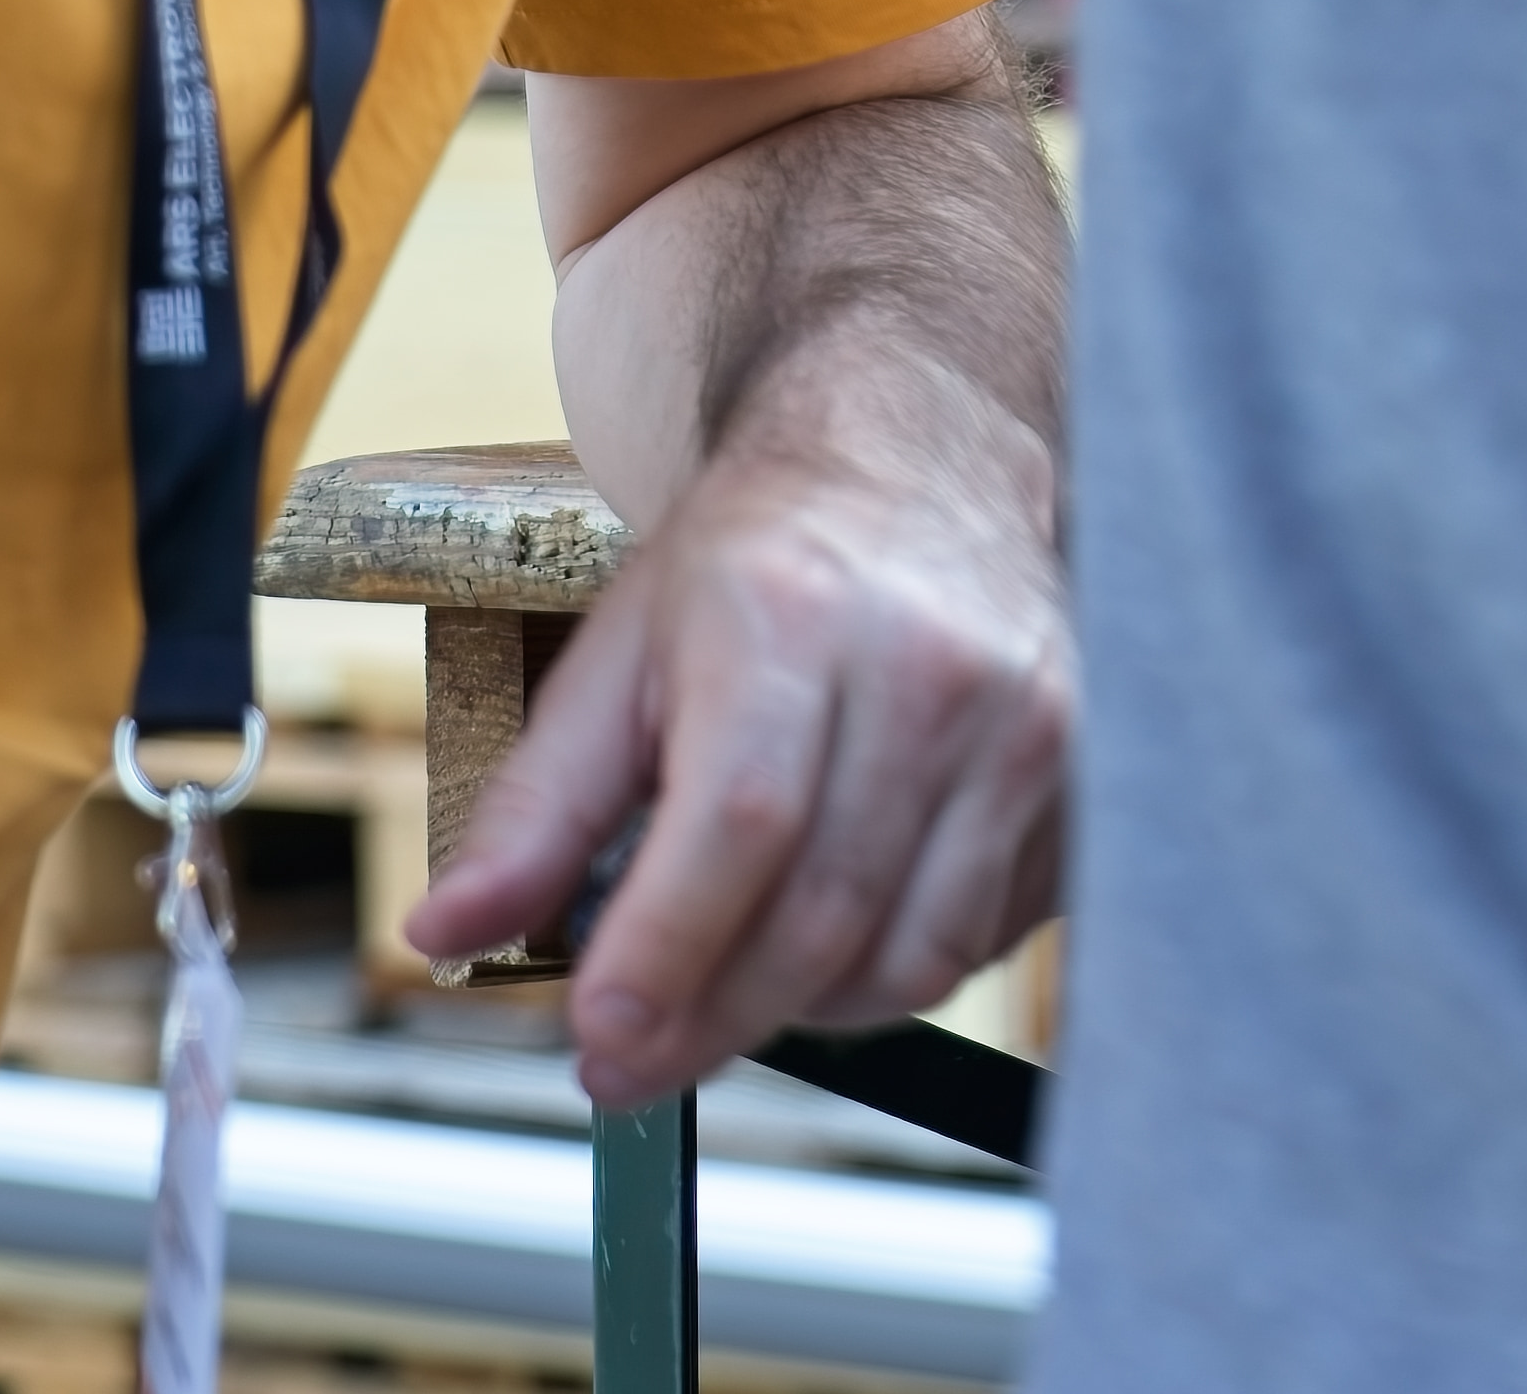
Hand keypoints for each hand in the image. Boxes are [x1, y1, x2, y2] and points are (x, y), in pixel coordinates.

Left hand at [400, 386, 1069, 1105]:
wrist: (925, 463)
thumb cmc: (763, 563)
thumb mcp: (618, 654)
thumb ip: (536, 806)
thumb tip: (446, 935)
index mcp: (793, 618)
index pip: (739, 824)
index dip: (666, 956)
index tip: (599, 1042)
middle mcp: (931, 667)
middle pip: (823, 912)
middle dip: (712, 1021)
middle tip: (631, 1063)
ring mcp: (1027, 721)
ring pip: (914, 953)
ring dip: (807, 1011)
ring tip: (738, 981)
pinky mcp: (1081, 771)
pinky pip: (985, 938)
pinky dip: (897, 969)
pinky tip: (840, 926)